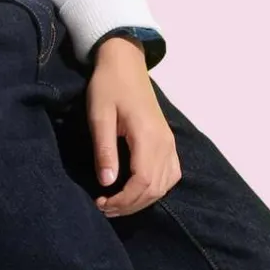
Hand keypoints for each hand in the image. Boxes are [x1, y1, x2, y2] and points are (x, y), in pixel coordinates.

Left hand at [87, 37, 180, 217]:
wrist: (125, 62)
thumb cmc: (107, 86)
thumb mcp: (99, 115)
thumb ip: (104, 149)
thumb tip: (106, 183)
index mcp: (148, 136)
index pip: (142, 182)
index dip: (123, 200)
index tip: (100, 203)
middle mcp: (165, 143)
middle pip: (154, 188)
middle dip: (129, 205)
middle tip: (103, 207)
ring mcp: (169, 143)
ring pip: (164, 185)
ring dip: (141, 200)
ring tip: (116, 203)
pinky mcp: (168, 141)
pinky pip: (170, 175)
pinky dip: (155, 189)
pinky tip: (137, 190)